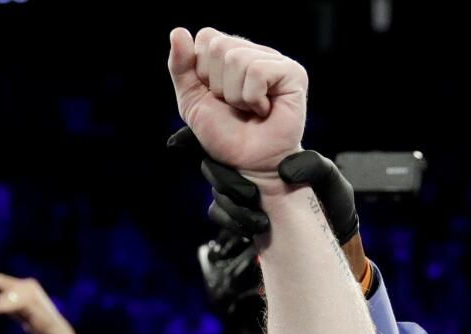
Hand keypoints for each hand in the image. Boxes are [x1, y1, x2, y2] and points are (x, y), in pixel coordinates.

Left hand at [0, 267, 83, 333]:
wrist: (53, 332)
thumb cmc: (36, 323)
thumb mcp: (19, 313)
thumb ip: (9, 305)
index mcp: (26, 285)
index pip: (4, 281)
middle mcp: (28, 285)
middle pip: (3, 282)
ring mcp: (29, 293)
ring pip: (6, 296)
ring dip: (0, 307)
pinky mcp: (29, 303)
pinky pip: (11, 304)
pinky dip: (1, 307)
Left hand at [167, 27, 306, 181]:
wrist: (248, 163)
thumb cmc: (224, 135)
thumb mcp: (192, 101)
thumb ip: (181, 68)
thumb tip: (177, 31)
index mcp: (230, 55)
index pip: (206, 37)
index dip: (201, 72)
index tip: (215, 96)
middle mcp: (253, 53)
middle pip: (218, 45)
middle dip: (218, 85)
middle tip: (234, 106)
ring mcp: (274, 61)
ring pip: (237, 58)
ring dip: (235, 95)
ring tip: (249, 110)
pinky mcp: (292, 72)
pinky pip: (256, 71)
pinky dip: (252, 97)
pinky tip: (264, 109)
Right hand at [171, 126, 367, 280]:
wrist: (327, 231)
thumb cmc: (330, 200)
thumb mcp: (328, 179)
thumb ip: (313, 167)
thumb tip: (287, 170)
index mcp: (264, 150)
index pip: (228, 137)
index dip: (201, 135)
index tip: (180, 140)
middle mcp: (245, 167)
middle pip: (213, 166)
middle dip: (226, 180)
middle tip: (250, 194)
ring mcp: (238, 191)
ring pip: (216, 194)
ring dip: (233, 205)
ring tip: (259, 219)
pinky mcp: (236, 215)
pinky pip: (219, 215)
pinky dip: (235, 222)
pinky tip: (256, 226)